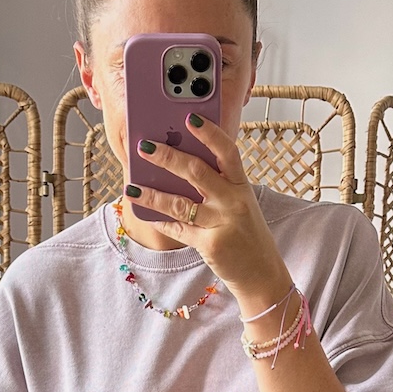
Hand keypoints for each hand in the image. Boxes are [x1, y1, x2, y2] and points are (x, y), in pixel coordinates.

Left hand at [125, 116, 291, 313]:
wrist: (261, 273)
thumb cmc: (245, 232)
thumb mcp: (238, 203)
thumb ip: (216, 184)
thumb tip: (177, 163)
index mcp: (241, 185)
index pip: (227, 151)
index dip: (209, 133)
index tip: (190, 118)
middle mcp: (233, 201)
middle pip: (197, 172)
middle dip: (168, 157)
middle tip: (144, 146)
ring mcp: (222, 223)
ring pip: (180, 203)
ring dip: (152, 193)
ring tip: (130, 186)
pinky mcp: (210, 245)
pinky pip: (178, 229)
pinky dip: (160, 221)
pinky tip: (143, 212)